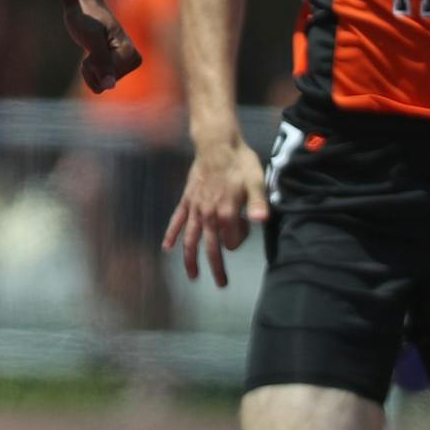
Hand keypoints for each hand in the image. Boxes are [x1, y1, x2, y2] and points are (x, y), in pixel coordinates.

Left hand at [65, 0, 141, 93]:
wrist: (82, 6)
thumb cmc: (87, 18)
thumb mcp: (92, 40)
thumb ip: (102, 63)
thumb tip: (110, 86)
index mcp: (132, 55)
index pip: (108, 80)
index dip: (94, 65)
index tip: (95, 44)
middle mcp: (131, 61)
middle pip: (105, 85)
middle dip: (91, 69)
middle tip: (91, 45)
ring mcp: (122, 63)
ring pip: (100, 85)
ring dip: (89, 70)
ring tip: (91, 49)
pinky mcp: (113, 64)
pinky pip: (98, 82)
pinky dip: (89, 71)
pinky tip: (91, 54)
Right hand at [162, 138, 267, 287]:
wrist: (217, 145)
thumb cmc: (240, 163)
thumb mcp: (256, 181)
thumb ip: (258, 203)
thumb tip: (262, 221)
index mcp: (227, 213)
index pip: (233, 240)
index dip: (241, 239)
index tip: (245, 227)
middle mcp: (209, 215)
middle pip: (211, 248)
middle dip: (216, 268)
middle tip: (221, 284)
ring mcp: (195, 209)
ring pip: (190, 240)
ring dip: (190, 259)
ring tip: (192, 276)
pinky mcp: (186, 201)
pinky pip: (177, 221)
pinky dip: (171, 235)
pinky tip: (166, 248)